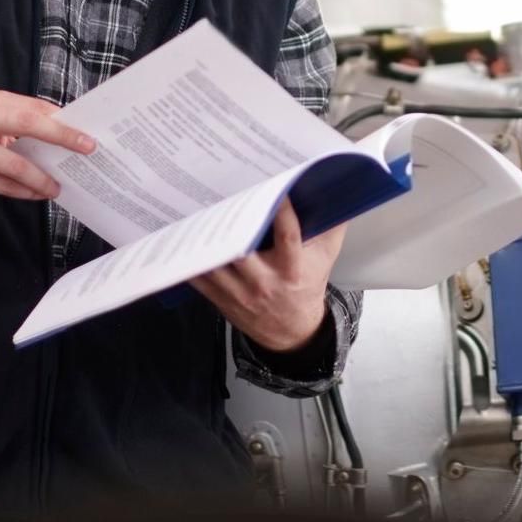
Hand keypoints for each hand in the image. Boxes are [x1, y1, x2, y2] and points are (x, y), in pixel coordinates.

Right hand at [0, 89, 94, 211]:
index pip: (32, 107)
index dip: (61, 119)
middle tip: (86, 148)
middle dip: (60, 136)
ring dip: (40, 177)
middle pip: (26, 123)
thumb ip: (15, 121)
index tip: (86, 130)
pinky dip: (21, 191)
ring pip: (13, 163)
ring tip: (58, 186)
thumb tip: (60, 129)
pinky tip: (36, 194)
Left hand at [192, 199, 345, 352]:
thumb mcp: (325, 259)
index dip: (282, 212)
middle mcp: (264, 282)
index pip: (288, 237)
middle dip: (232, 225)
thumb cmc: (308, 286)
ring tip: (197, 212)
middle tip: (222, 196)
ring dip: (205, 241)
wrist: (292, 331)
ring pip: (215, 265)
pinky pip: (199, 279)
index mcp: (292, 269)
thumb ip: (332, 228)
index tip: (277, 190)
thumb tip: (339, 194)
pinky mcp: (222, 299)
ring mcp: (240, 292)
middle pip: (243, 252)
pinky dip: (190, 260)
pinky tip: (183, 239)